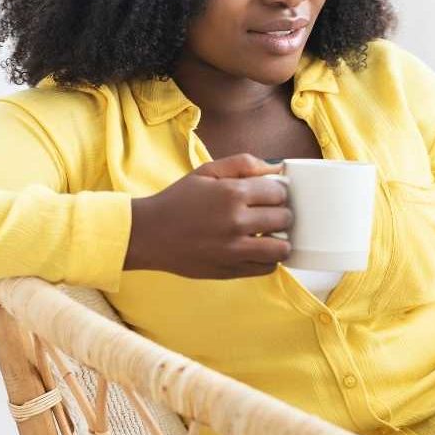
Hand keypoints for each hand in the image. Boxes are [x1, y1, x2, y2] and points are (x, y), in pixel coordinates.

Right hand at [125, 154, 292, 279]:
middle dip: (281, 213)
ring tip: (268, 234)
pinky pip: (267, 268)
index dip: (277, 192)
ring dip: (280, 239)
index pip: (279, 192)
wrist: (149, 235)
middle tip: (268, 214)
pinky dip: (268, 259)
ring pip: (282, 247)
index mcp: (232, 194)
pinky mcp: (231, 270)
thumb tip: (276, 169)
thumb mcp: (206, 172)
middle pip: (284, 218)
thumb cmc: (178, 200)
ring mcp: (235, 250)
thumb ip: (243, 164)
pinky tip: (257, 249)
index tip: (268, 196)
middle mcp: (237, 222)